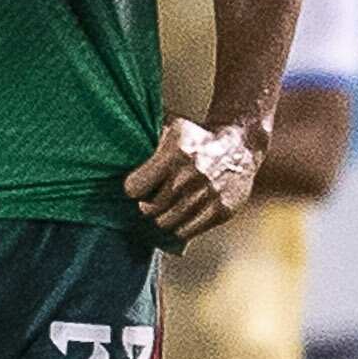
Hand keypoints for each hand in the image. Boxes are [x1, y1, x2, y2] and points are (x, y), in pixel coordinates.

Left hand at [125, 116, 262, 241]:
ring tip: (165, 207)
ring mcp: (208, 195)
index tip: (137, 185)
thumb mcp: (172, 127)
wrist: (240, 146)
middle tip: (150, 199)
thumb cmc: (196, 137)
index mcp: (176, 153)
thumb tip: (117, 142)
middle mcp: (191, 175)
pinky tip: (181, 214)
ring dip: (161, 217)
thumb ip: (146, 137)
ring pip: (166, 223)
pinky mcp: (221, 210)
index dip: (133, 188)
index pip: (134, 188)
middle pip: (149, 208)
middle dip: (146, 205)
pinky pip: (186, 231)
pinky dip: (179, 226)